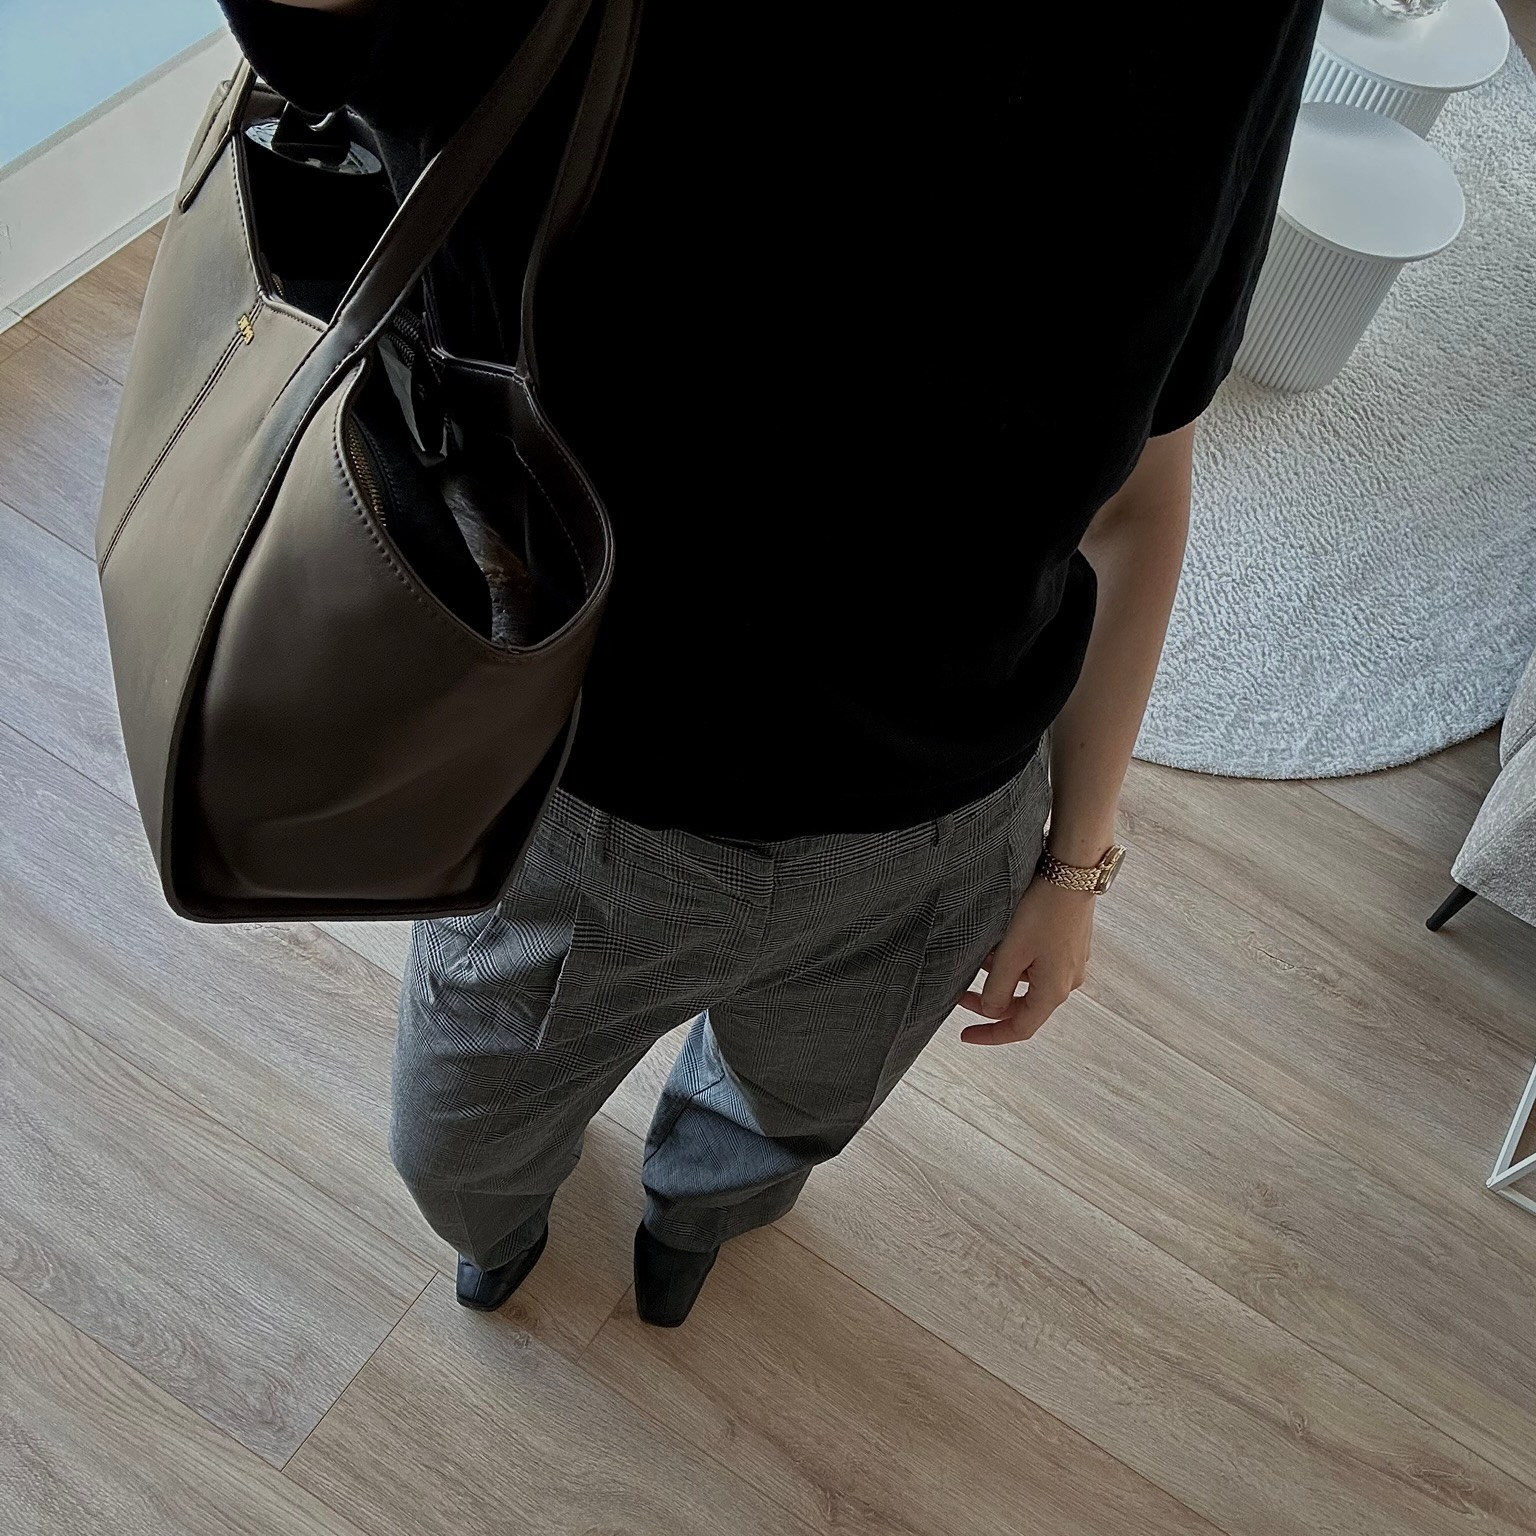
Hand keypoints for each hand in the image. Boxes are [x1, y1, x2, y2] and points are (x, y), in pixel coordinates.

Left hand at [958, 876, 1093, 1044]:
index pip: (1020, 1028)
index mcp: (1054, 991)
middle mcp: (1067, 982)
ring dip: (1001, 974)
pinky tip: (1001, 941)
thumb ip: (998, 988)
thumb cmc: (1043, 911)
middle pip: (1022, 1005)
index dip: (991, 1035)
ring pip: (1027, 981)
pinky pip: (1036, 963)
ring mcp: (1070, 963)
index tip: (965, 1034)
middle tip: (961, 992)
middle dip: (991, 1000)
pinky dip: (1014, 959)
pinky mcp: (1069, 945)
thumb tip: (991, 1010)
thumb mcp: (1011, 953)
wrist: (1071, 873)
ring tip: (981, 953)